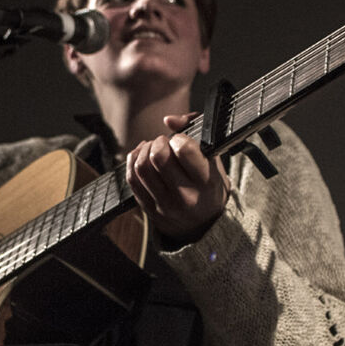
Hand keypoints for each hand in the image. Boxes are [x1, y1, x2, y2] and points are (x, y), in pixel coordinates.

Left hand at [126, 113, 229, 244]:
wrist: (204, 226)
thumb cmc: (208, 186)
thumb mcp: (213, 161)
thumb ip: (195, 132)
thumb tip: (168, 119)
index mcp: (206, 181)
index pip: (184, 150)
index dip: (179, 138)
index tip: (181, 141)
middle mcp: (185, 196)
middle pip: (158, 156)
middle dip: (159, 142)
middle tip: (164, 143)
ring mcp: (164, 205)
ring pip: (141, 167)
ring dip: (144, 150)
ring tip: (153, 149)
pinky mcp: (148, 209)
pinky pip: (131, 179)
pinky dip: (133, 161)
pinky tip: (142, 156)